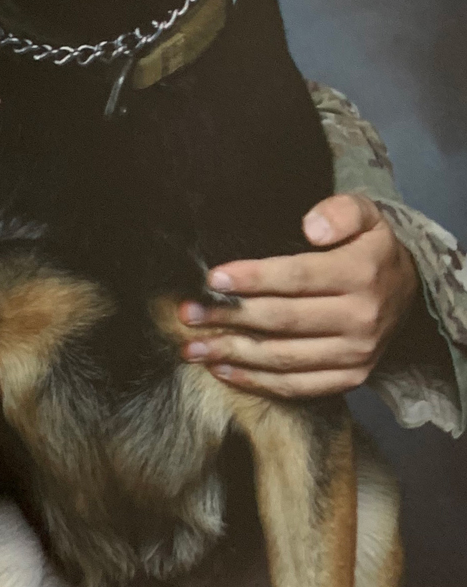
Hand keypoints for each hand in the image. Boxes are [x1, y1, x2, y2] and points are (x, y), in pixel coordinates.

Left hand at [177, 194, 418, 397]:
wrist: (411, 291)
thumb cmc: (370, 248)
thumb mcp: (366, 214)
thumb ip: (340, 211)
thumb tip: (311, 227)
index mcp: (359, 274)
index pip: (296, 277)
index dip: (252, 279)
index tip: (212, 279)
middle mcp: (360, 319)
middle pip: (282, 320)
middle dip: (228, 317)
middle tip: (187, 314)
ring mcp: (356, 354)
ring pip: (284, 359)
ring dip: (233, 354)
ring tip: (192, 347)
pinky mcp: (351, 377)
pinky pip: (299, 387)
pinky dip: (259, 383)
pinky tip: (223, 370)